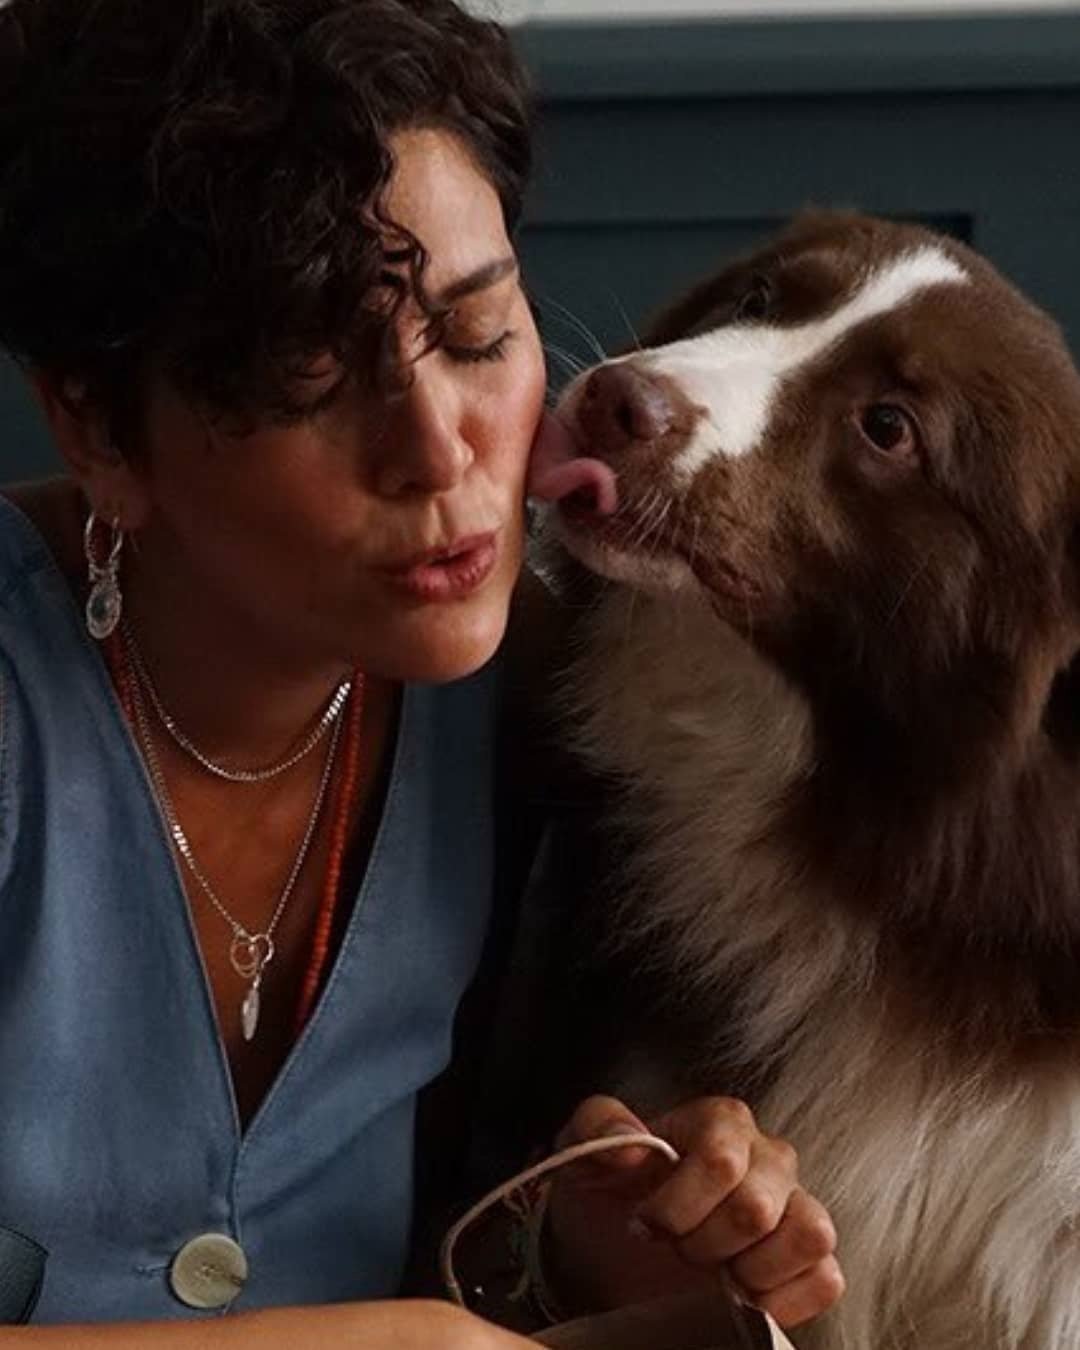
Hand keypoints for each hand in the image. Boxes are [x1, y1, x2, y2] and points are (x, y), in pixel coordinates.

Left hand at [545, 1094, 843, 1329]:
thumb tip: (633, 1147)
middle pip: (757, 1207)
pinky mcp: (808, 1260)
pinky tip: (743, 1294)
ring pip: (809, 1234)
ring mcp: (794, 1206)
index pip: (721, 1161)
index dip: (677, 1205)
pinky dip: (786, 1299)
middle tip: (675, 1247)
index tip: (645, 1223)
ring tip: (714, 1271)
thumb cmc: (605, 1195)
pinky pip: (827, 1278)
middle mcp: (767, 1155)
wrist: (611, 1250)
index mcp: (720, 1121)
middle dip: (702, 1243)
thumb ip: (599, 1125)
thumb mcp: (583, 1151)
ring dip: (751, 1269)